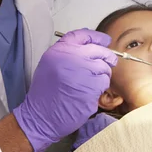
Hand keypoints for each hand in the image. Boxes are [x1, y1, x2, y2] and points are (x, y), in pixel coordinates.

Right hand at [14, 29, 117, 151]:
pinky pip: (103, 83)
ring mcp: (82, 72)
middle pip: (99, 50)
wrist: (41, 116)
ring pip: (104, 68)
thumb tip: (91, 43)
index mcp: (59, 50)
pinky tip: (89, 93)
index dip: (97, 37)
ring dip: (102, 75)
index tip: (105, 41)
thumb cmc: (46, 92)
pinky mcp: (91, 88)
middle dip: (107, 57)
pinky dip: (100, 88)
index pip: (83, 35)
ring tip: (90, 83)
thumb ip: (68, 52)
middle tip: (110, 62)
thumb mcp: (50, 64)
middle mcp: (71, 58)